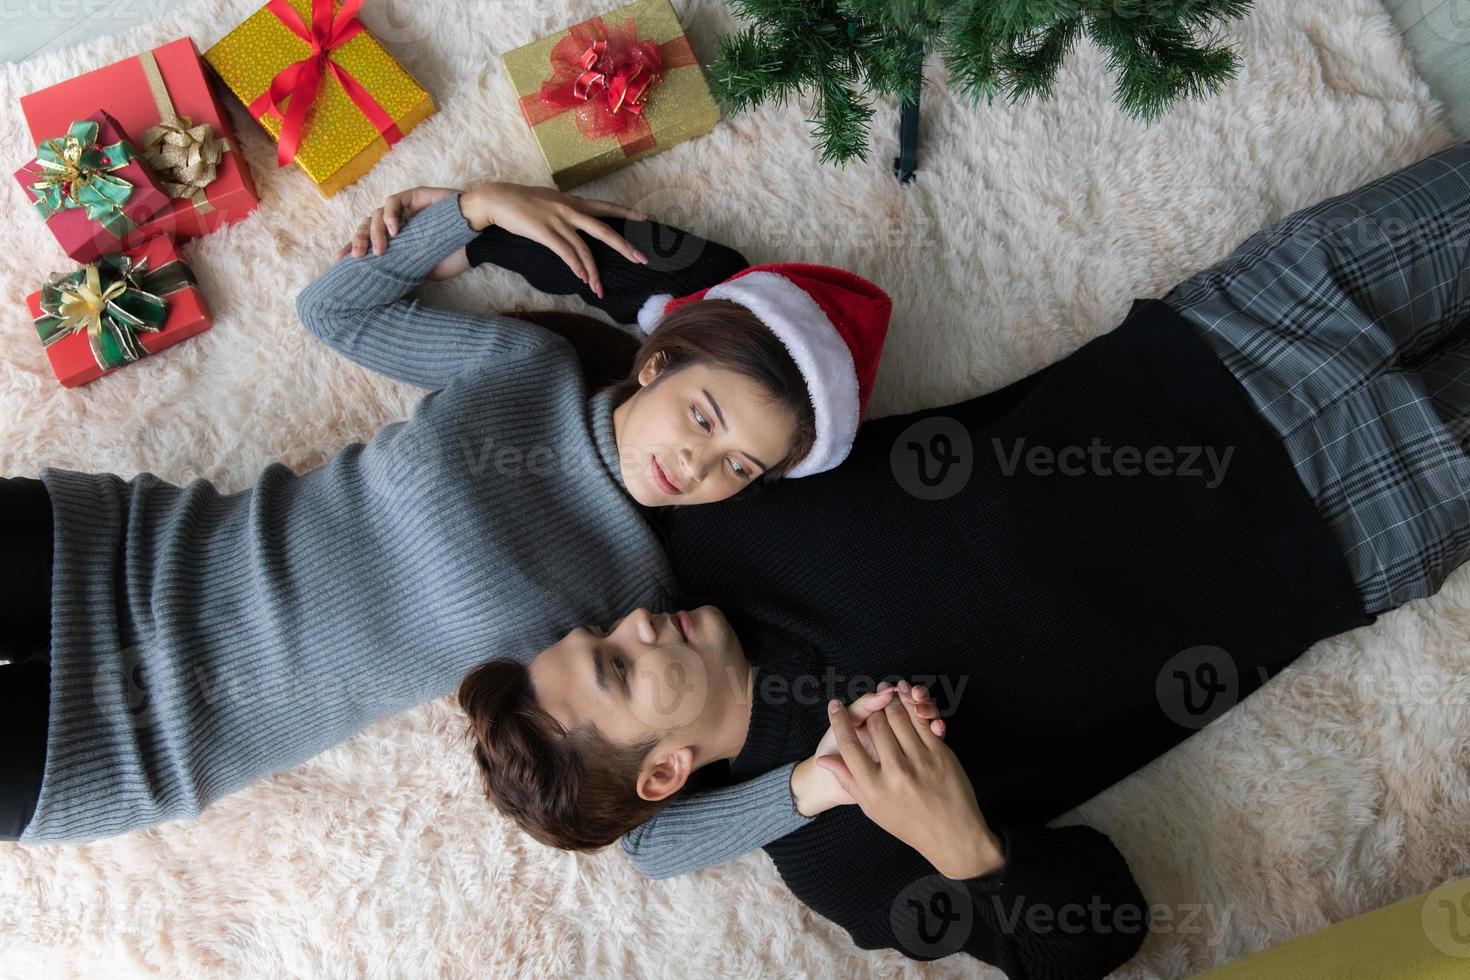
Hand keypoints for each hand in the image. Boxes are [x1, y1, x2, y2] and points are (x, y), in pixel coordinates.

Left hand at [336, 186, 471, 280]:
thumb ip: (405, 270)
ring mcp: (406, 207)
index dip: (353, 247)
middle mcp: (399, 220)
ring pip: (376, 214)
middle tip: (358, 257)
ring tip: (380, 250)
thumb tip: (385, 285)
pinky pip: (394, 202)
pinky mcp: (414, 195)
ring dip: (374, 233)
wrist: (478, 237)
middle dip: (360, 241)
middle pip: (367, 225)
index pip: (370, 239)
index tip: (339, 261)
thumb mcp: (426, 269)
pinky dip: (390, 215)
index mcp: (399, 238)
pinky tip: (394, 231)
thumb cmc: (456, 254)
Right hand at [457, 181, 649, 298]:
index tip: (645, 219)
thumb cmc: (522, 202)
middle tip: (642, 259)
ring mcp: (558, 220)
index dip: (626, 213)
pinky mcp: (544, 232)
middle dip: (625, 246)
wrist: (497, 198)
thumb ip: (566, 210)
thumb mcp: (550, 201)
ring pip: (584, 249)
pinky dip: (576, 267)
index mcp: (573, 202)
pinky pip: (565, 253)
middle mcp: (570, 209)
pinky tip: (583, 278)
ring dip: (593, 271)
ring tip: (599, 288)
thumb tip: (576, 219)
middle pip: (604, 230)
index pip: (605, 207)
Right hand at [792, 681, 944, 816]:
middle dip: (869, 710)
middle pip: (875, 726)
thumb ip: (848, 781)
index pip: (848, 746)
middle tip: (868, 703)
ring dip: (889, 703)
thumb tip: (823, 760)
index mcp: (875, 788)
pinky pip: (922, 722)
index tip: (834, 706)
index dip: (839, 722)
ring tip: (885, 696)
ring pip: (898, 718)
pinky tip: (907, 701)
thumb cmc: (909, 824)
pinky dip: (912, 708)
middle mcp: (896, 773)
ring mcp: (920, 762)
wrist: (952, 835)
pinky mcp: (941, 754)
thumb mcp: (872, 809)